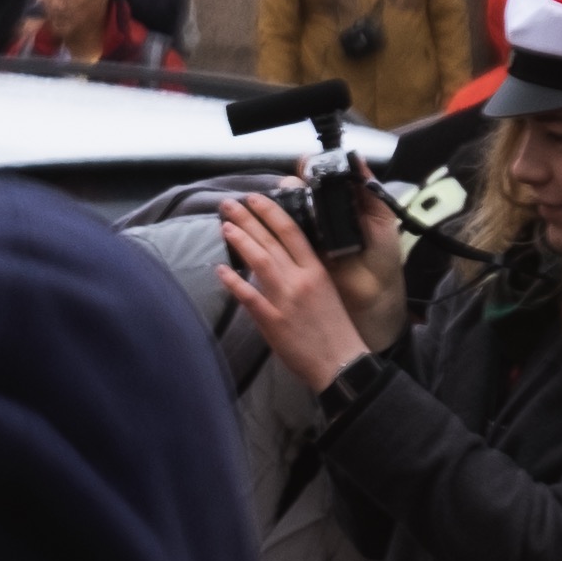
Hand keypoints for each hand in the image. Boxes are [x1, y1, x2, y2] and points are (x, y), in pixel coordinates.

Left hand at [214, 187, 404, 391]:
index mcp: (316, 271)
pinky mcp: (272, 321)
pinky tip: (220, 269)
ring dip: (241, 241)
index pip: (292, 232)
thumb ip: (306, 271)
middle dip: (248, 219)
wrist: (341, 362)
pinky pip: (249, 296)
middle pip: (271, 241)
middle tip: (228, 203)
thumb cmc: (335, 327)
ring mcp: (285, 300)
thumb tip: (283, 253)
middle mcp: (300, 280)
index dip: (270, 212)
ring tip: (224, 225)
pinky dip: (233, 282)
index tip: (254, 197)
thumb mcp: (327, 290)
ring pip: (260, 261)